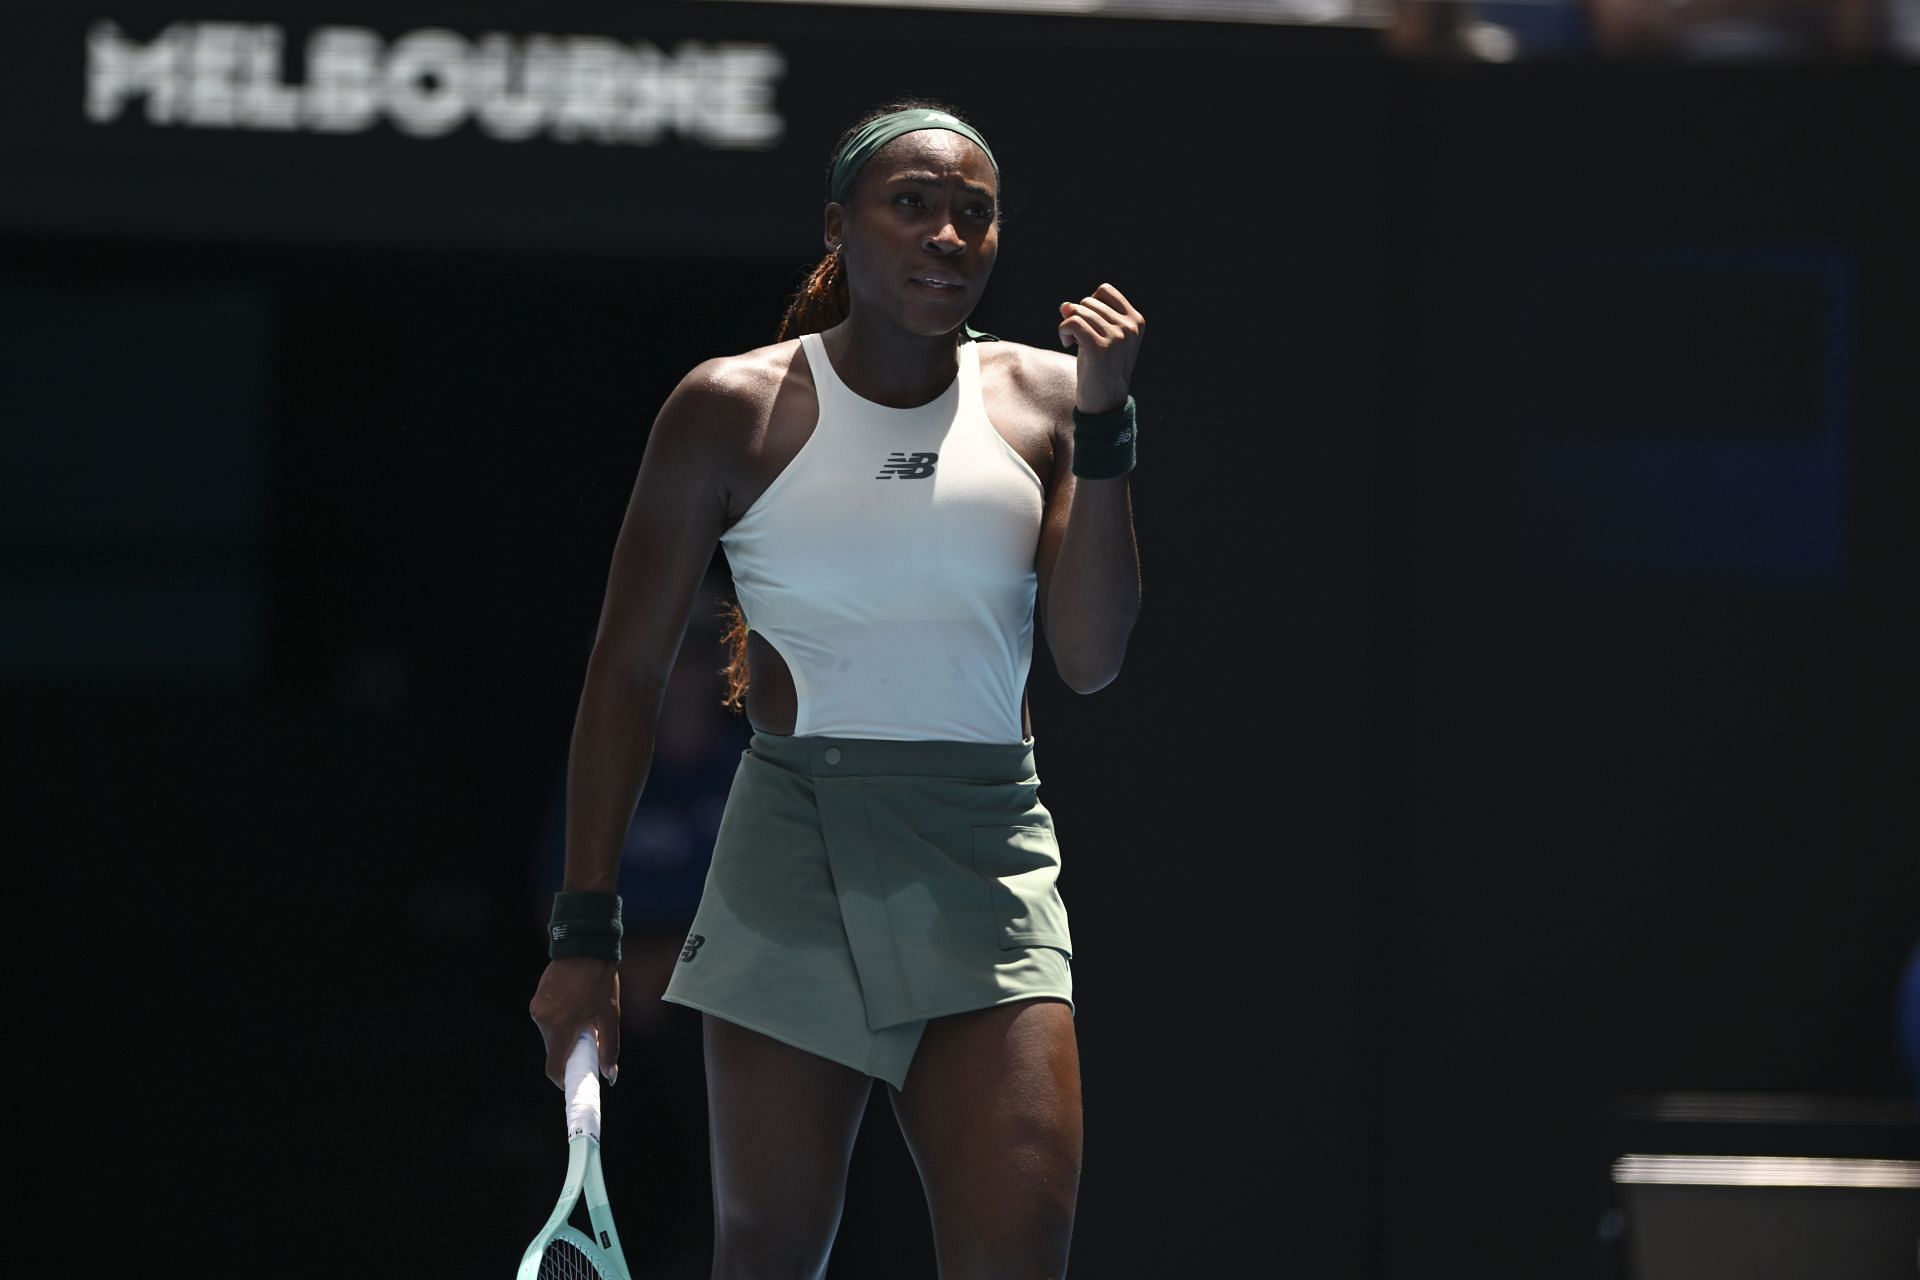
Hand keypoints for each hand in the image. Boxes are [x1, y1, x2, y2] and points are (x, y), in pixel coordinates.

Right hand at [529, 956, 621, 1088]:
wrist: (585, 947)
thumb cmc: (600, 981)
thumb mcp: (609, 1016)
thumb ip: (609, 1048)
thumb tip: (610, 1075)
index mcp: (560, 1028)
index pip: (554, 1068)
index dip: (564, 1080)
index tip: (574, 1081)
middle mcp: (543, 1020)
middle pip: (553, 1051)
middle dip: (569, 1052)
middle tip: (588, 1043)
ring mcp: (537, 1009)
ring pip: (550, 1035)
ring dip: (565, 1035)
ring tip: (583, 1018)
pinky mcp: (536, 999)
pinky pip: (547, 1020)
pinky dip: (559, 1021)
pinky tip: (574, 1006)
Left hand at [1057, 283, 1145, 415]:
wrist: (1105, 402)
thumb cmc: (1100, 369)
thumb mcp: (1097, 338)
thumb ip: (1085, 317)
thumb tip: (1064, 305)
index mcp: (1136, 321)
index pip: (1105, 290)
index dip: (1089, 304)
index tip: (1088, 324)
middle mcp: (1129, 327)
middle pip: (1089, 301)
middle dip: (1078, 317)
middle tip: (1079, 339)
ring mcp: (1116, 337)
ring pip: (1078, 311)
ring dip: (1068, 326)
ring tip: (1073, 343)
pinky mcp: (1099, 347)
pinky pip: (1072, 322)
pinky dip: (1063, 331)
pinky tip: (1067, 344)